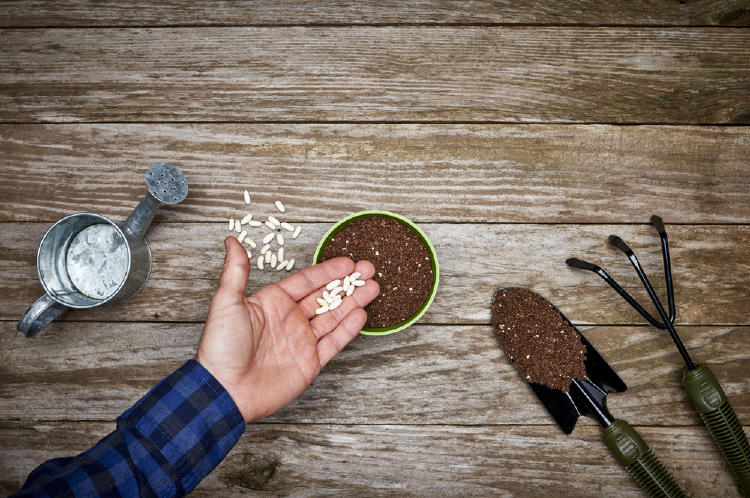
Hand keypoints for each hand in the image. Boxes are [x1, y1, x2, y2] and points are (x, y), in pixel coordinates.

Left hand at [196, 236, 378, 421]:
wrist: (224, 391)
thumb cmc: (220, 348)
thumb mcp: (226, 303)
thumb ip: (236, 271)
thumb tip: (231, 241)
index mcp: (272, 303)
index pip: (306, 282)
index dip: (328, 272)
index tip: (348, 262)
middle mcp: (289, 320)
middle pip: (325, 297)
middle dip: (348, 283)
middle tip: (368, 270)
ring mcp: (301, 342)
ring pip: (333, 317)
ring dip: (353, 301)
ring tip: (373, 287)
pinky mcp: (309, 363)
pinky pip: (334, 342)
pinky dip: (348, 329)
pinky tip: (361, 314)